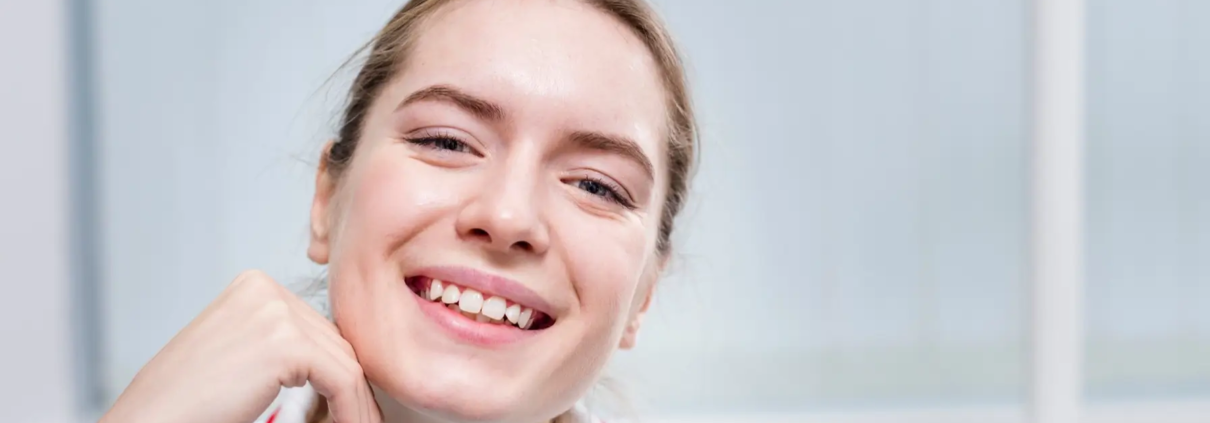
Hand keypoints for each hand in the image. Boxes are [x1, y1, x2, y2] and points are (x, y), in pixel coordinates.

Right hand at [99, 270, 380, 422]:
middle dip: (350, 386)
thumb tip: (340, 370)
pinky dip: (352, 411)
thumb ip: (284, 352)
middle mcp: (264, 290)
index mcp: (253, 288)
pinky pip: (343, 381)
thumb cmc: (184, 404)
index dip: (339, 369)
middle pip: (334, 341)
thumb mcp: (241, 360)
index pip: (318, 328)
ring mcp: (275, 312)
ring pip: (344, 362)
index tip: (355, 401)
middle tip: (364, 417)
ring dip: (356, 402)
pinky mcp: (286, 343)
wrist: (149, 421)